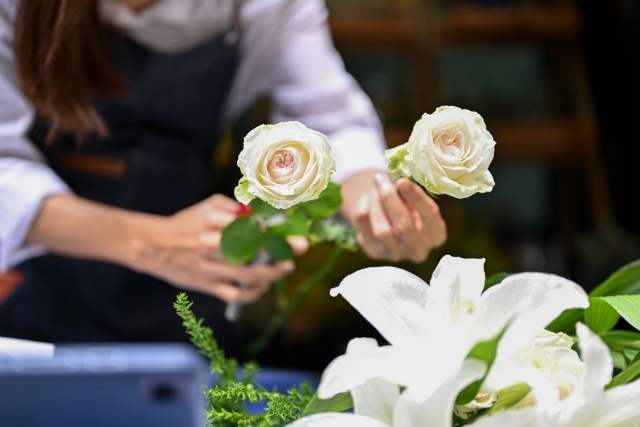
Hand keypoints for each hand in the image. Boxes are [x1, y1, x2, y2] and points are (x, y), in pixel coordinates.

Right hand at [129, 194, 307, 303]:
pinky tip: (264, 285)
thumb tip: (263, 214)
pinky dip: (253, 293)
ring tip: (287, 266)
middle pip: (251, 250)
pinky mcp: (208, 286)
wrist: (155, 247)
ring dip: (272, 272)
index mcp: (211, 222)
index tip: (283, 227)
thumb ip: (235, 208)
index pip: (246, 225)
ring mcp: (210, 268)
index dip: (267, 228)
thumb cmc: (187, 224)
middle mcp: (211, 245)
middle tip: (300, 246)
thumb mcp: (209, 206)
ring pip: (247, 275)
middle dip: (280, 249)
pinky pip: (235, 295)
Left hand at [341, 171, 446, 262]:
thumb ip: (410, 194)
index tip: (402, 181)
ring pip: (382, 230)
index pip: (430, 216)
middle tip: (381, 180)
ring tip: (375, 188)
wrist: (389, 223)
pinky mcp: (374, 252)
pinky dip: (363, 206)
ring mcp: (395, 255)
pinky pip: (364, 226)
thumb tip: (398, 184)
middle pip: (404, 225)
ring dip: (376, 204)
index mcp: (436, 236)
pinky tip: (368, 199)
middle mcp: (418, 250)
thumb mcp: (415, 202)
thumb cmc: (409, 208)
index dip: (416, 197)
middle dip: (391, 199)